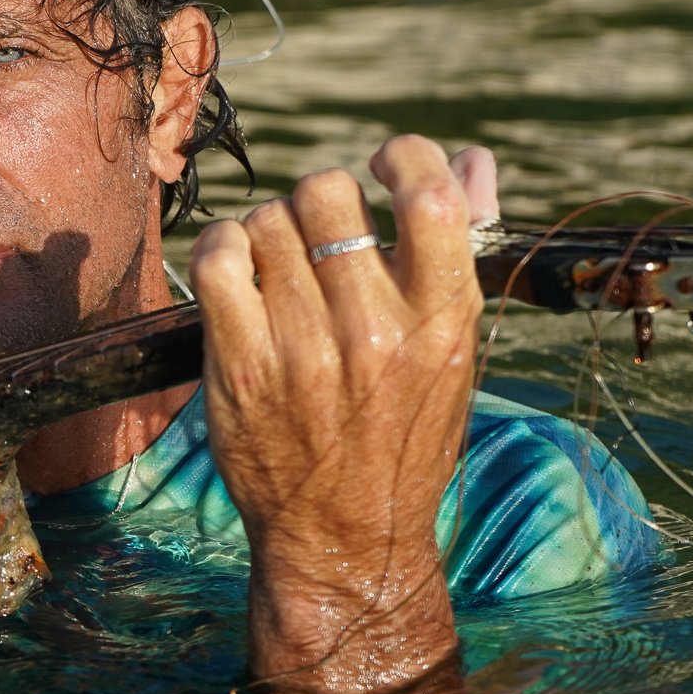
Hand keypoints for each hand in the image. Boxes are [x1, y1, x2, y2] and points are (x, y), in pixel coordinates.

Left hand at [188, 136, 491, 693]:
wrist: (347, 537)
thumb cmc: (406, 438)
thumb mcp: (455, 353)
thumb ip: (458, 252)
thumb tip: (473, 161)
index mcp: (442, 322)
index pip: (430, 197)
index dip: (403, 156)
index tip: (385, 164)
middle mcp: (374, 332)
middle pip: (328, 194)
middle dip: (321, 198)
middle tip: (320, 233)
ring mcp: (303, 350)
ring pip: (268, 222)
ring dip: (270, 229)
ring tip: (281, 267)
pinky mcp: (242, 367)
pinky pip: (218, 261)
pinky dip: (223, 249)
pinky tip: (238, 270)